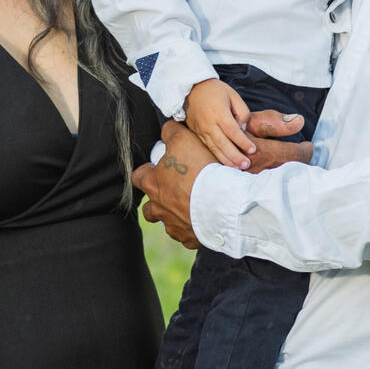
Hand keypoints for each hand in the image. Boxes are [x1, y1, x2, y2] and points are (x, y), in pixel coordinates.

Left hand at [132, 115, 313, 248]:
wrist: (230, 202)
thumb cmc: (206, 168)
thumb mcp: (187, 139)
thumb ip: (174, 131)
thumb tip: (167, 126)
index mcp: (155, 183)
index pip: (139, 176)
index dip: (148, 172)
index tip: (158, 171)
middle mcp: (161, 209)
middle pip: (150, 210)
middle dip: (160, 202)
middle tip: (176, 194)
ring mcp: (176, 228)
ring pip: (169, 225)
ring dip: (178, 217)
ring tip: (194, 208)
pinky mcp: (194, 242)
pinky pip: (191, 237)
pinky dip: (198, 229)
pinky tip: (209, 221)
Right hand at [184, 79, 253, 168]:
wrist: (191, 88)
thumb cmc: (215, 90)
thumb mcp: (233, 95)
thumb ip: (242, 112)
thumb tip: (242, 130)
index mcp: (218, 112)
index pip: (232, 131)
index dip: (243, 142)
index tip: (253, 150)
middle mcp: (208, 123)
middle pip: (223, 143)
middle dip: (235, 156)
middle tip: (247, 165)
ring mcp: (201, 129)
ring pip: (214, 148)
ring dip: (226, 160)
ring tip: (238, 167)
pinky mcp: (197, 133)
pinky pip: (208, 147)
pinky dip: (217, 156)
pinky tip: (226, 162)